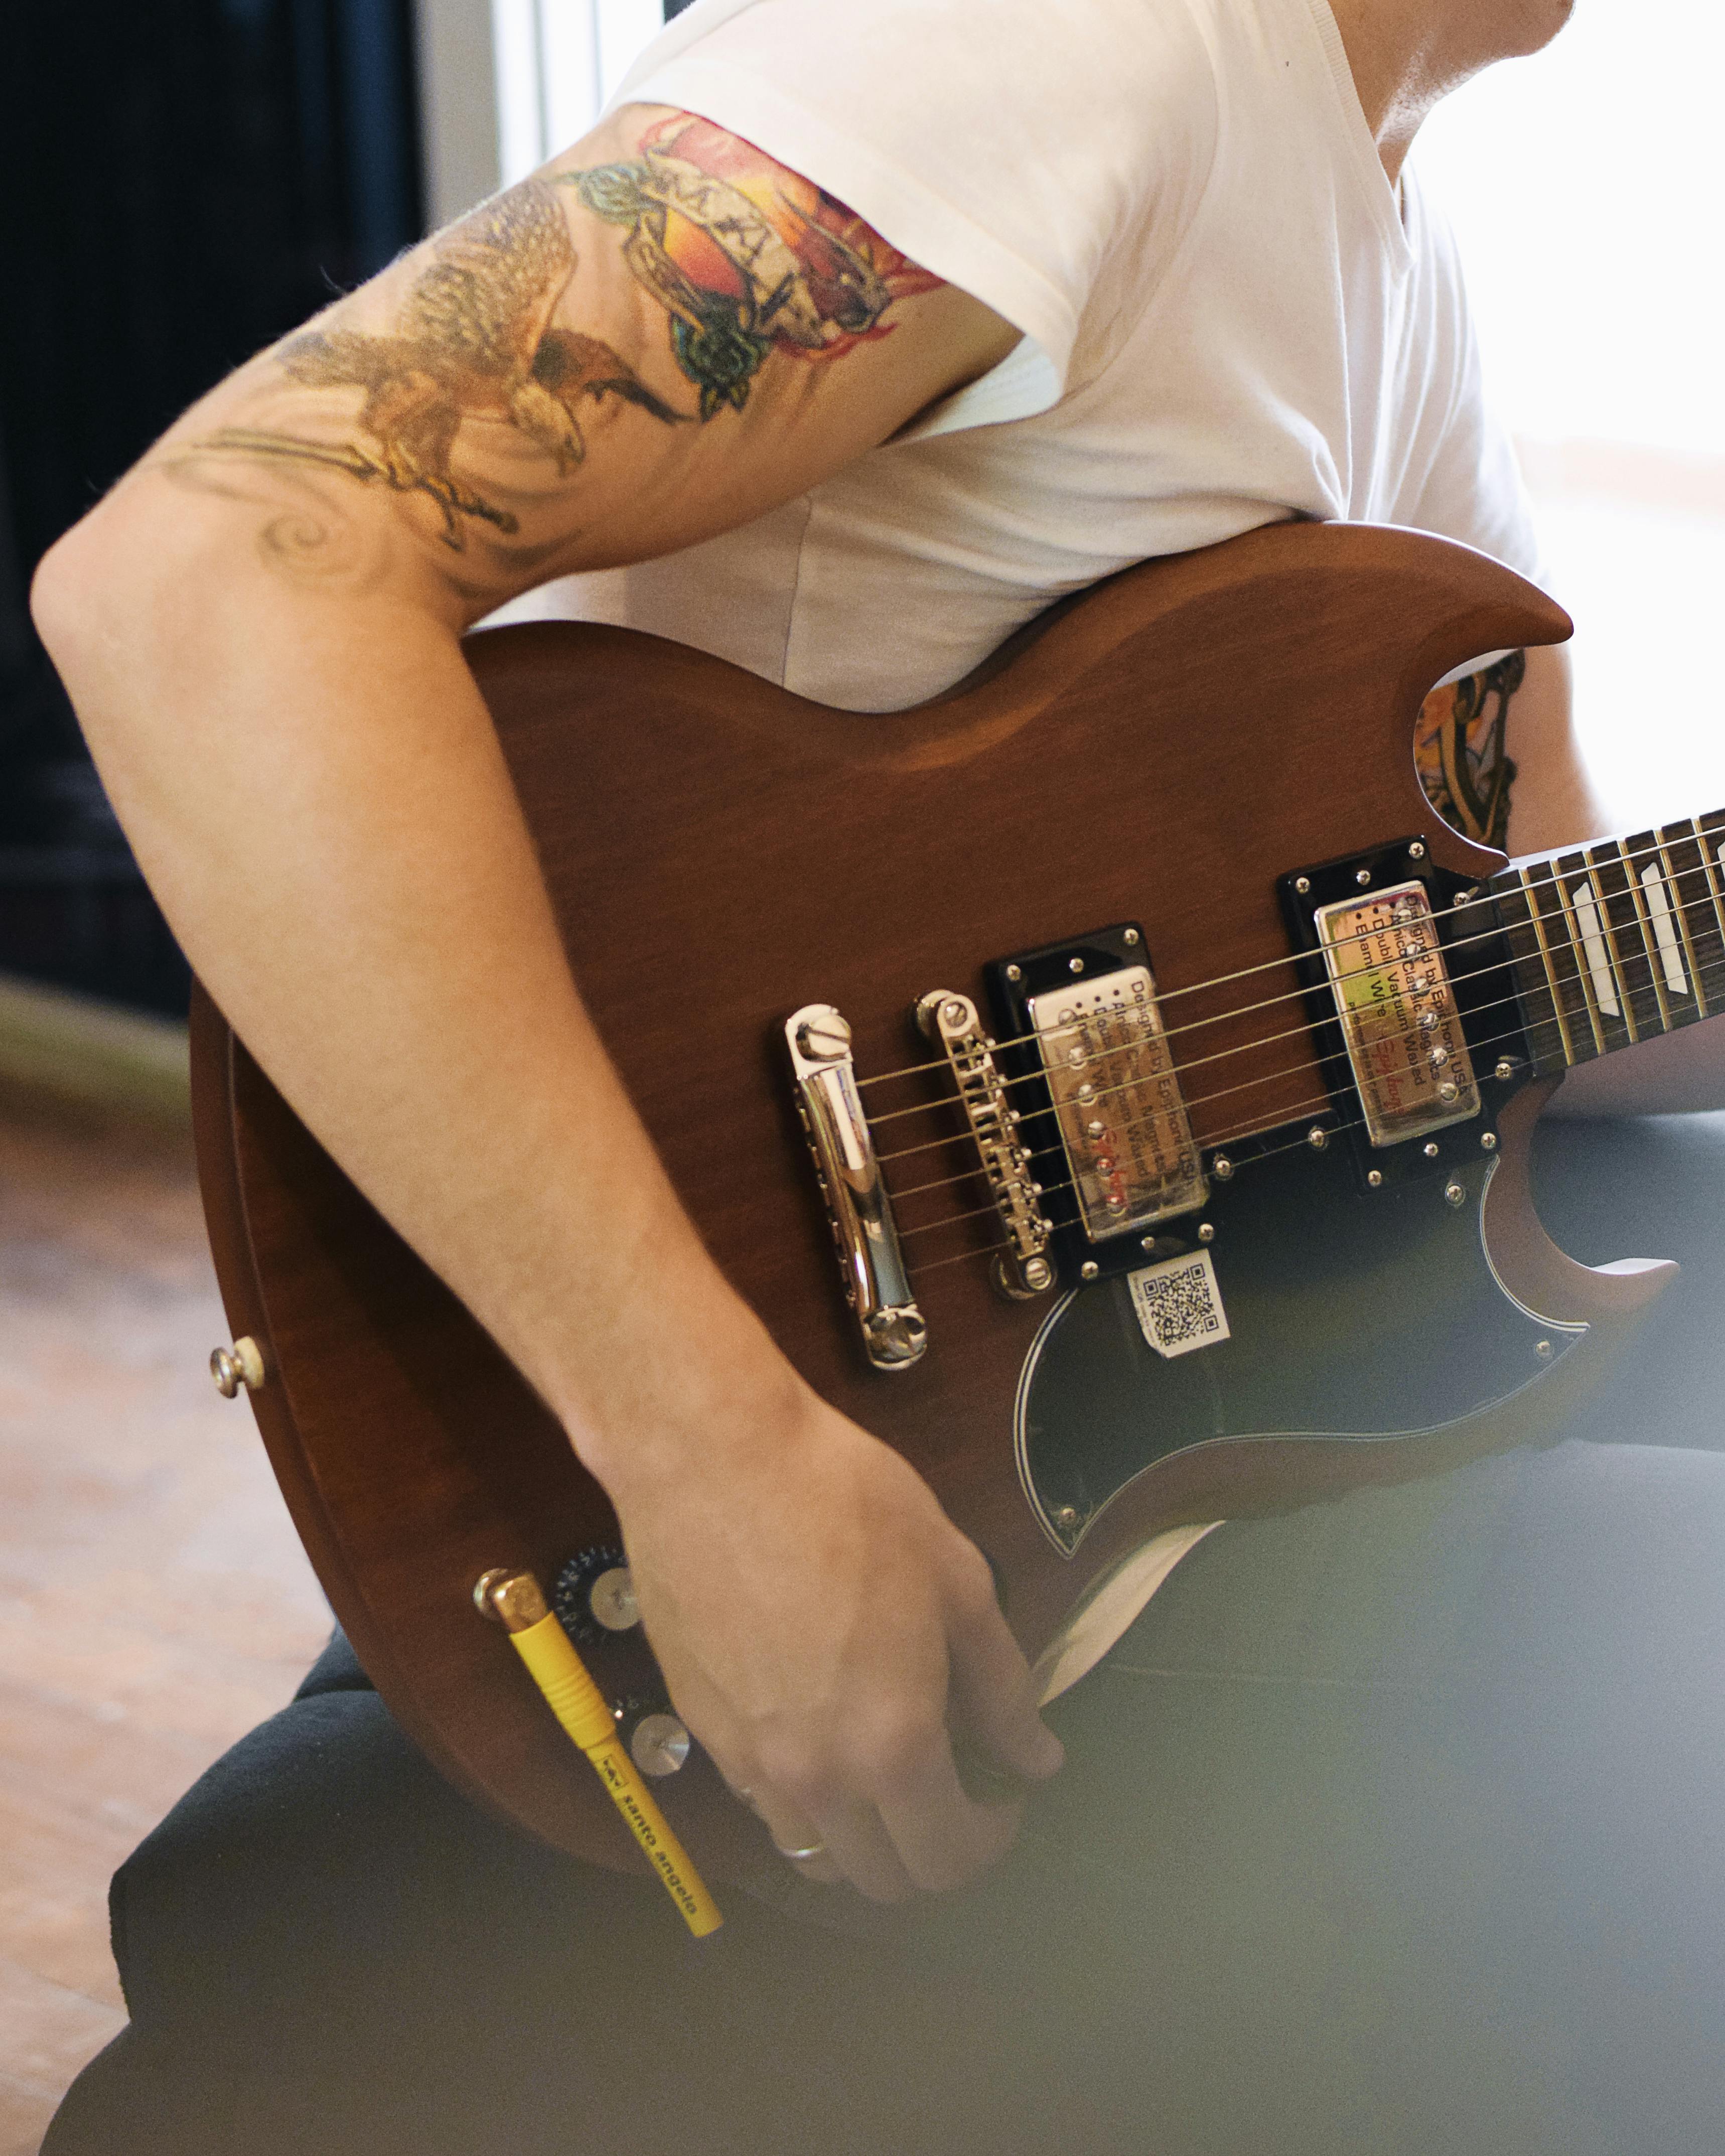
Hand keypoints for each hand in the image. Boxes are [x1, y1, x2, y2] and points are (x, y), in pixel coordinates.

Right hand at [607, 1380, 1063, 1900]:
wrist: (716, 1459)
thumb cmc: (842, 1502)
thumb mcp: (956, 1580)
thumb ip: (1001, 1685)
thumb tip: (1033, 1756)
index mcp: (893, 1742)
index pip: (951, 1857)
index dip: (992, 1838)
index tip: (1002, 1792)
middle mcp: (816, 1774)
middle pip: (883, 1880)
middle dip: (932, 1851)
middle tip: (953, 1785)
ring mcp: (749, 1759)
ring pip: (813, 1856)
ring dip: (860, 1839)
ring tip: (883, 1768)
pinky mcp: (701, 1728)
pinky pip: (761, 1803)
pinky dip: (801, 1798)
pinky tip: (818, 1726)